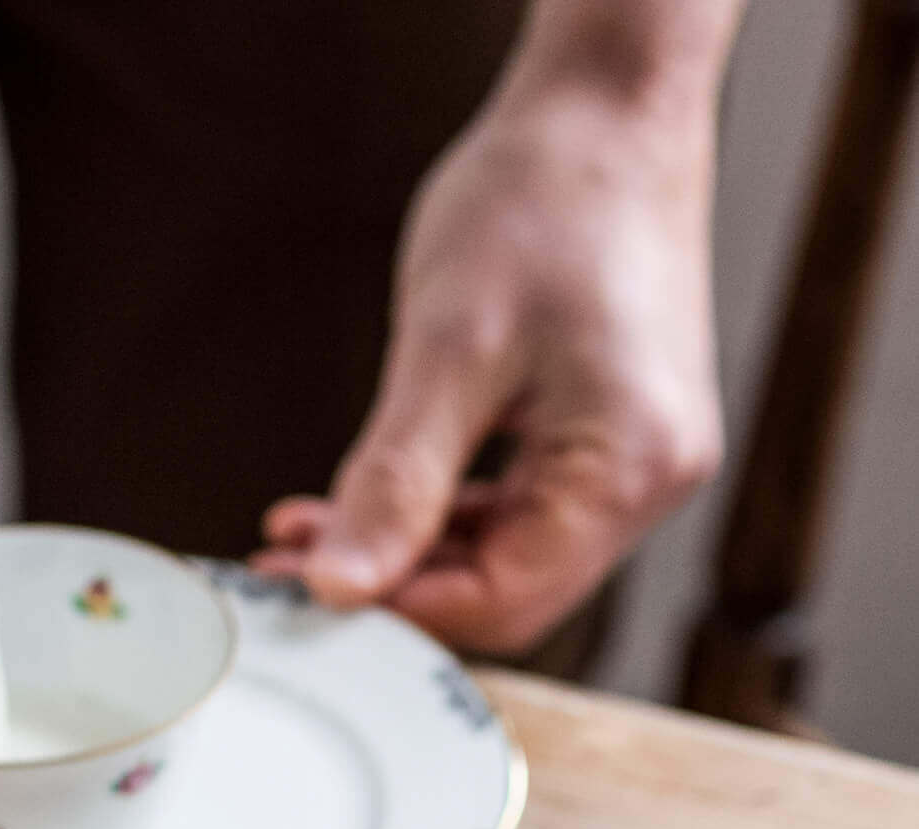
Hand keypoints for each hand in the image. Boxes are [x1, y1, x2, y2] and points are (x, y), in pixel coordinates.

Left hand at [255, 82, 722, 653]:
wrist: (607, 105)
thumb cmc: (546, 194)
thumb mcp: (447, 348)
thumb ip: (394, 482)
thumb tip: (338, 586)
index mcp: (629, 468)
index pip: (504, 603)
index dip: (398, 612)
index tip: (306, 598)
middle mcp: (651, 481)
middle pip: (507, 592)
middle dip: (394, 586)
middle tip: (288, 566)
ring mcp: (635, 461)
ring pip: (504, 555)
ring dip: (405, 552)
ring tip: (310, 530)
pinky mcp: (609, 436)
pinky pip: (517, 508)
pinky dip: (439, 512)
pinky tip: (368, 498)